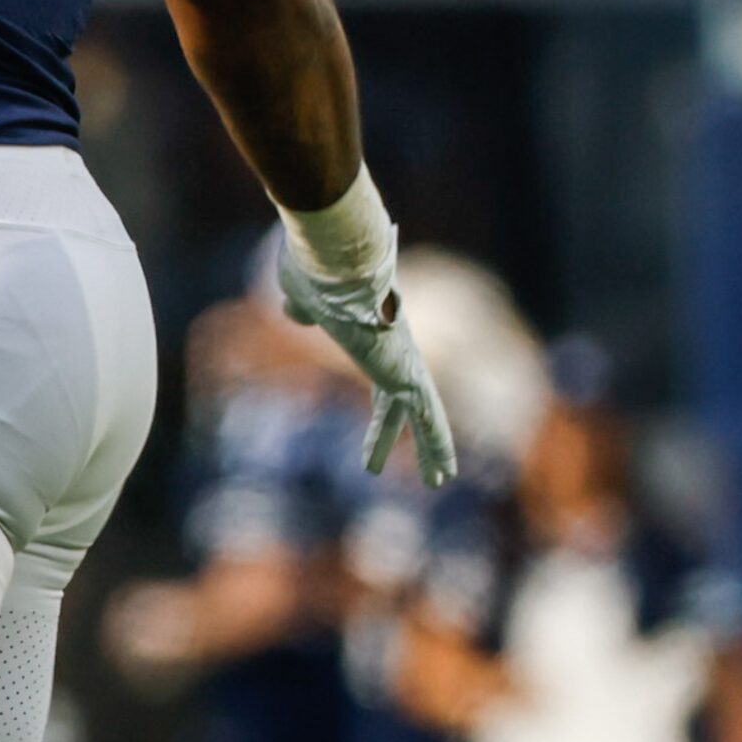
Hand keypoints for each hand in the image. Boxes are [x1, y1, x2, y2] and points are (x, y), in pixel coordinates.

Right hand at [277, 239, 457, 487]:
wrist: (334, 261)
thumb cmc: (314, 272)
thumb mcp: (302, 295)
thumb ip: (302, 307)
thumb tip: (295, 312)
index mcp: (373, 337)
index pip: (383, 382)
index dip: (383, 414)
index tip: (379, 435)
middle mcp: (395, 350)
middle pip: (403, 402)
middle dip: (407, 434)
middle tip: (411, 464)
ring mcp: (405, 363)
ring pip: (424, 413)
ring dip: (432, 449)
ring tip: (440, 480)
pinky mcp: (407, 376)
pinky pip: (427, 418)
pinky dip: (438, 444)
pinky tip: (446, 472)